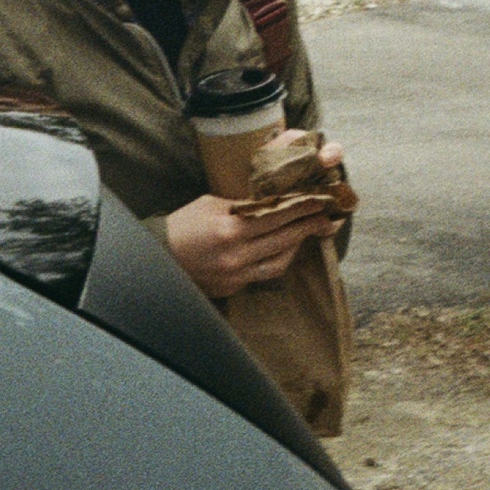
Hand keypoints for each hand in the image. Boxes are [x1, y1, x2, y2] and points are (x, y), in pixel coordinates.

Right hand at [163, 189, 341, 299]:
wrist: (160, 256)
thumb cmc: (184, 224)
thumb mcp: (211, 204)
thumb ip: (242, 206)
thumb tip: (271, 202)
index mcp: (231, 230)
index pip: (276, 216)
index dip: (302, 208)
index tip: (320, 201)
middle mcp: (237, 256)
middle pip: (284, 240)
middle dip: (308, 227)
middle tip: (328, 219)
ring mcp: (237, 276)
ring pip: (279, 262)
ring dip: (296, 247)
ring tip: (309, 234)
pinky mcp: (234, 288)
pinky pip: (264, 274)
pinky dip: (277, 260)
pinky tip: (284, 250)